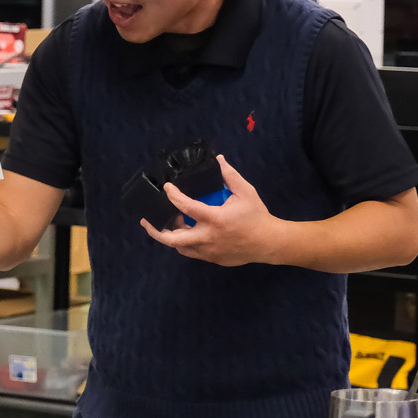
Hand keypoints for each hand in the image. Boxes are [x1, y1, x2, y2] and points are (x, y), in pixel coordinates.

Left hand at [141, 155, 283, 266]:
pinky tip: (184, 232)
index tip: (167, 188)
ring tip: (169, 223)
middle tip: (147, 220)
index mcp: (215, 219)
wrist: (269, 243)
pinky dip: (184, 243)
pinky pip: (191, 252)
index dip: (173, 196)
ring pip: (180, 247)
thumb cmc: (257, 216)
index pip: (186, 207)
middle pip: (173, 239)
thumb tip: (218, 159)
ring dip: (171, 235)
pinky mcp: (212, 258)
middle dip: (156, 230)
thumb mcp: (246, 192)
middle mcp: (208, 238)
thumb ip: (230, 176)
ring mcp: (208, 251)